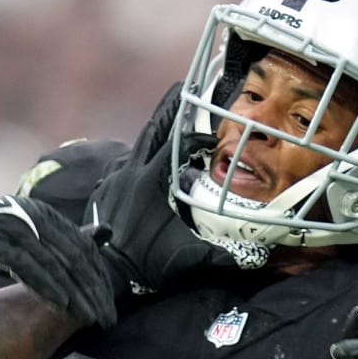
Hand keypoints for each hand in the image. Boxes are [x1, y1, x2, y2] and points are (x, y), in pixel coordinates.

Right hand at [0, 190, 119, 328]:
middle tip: (107, 319)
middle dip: (93, 292)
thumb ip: (65, 237)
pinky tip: (63, 304)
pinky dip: (47, 285)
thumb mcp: (31, 233)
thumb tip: (107, 232)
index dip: (98, 279)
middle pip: (73, 259)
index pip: (81, 249)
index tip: (109, 307)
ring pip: (55, 264)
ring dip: (76, 294)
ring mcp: (15, 227)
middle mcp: (34, 217)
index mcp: (45, 215)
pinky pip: (28, 267)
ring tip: (91, 318)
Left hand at [89, 81, 237, 290]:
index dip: (196, 137)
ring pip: (136, 145)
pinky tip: (145, 161)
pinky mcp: (103, 190)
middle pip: (152, 129)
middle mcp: (129, 172)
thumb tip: (256, 260)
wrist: (101, 272)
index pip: (176, 145)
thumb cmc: (143, 265)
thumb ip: (219, 257)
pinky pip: (123, 164)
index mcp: (149, 180)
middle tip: (186, 87)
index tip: (212, 139)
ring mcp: (113, 180)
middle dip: (171, 109)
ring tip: (170, 123)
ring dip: (155, 133)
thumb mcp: (184, 259)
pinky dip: (138, 157)